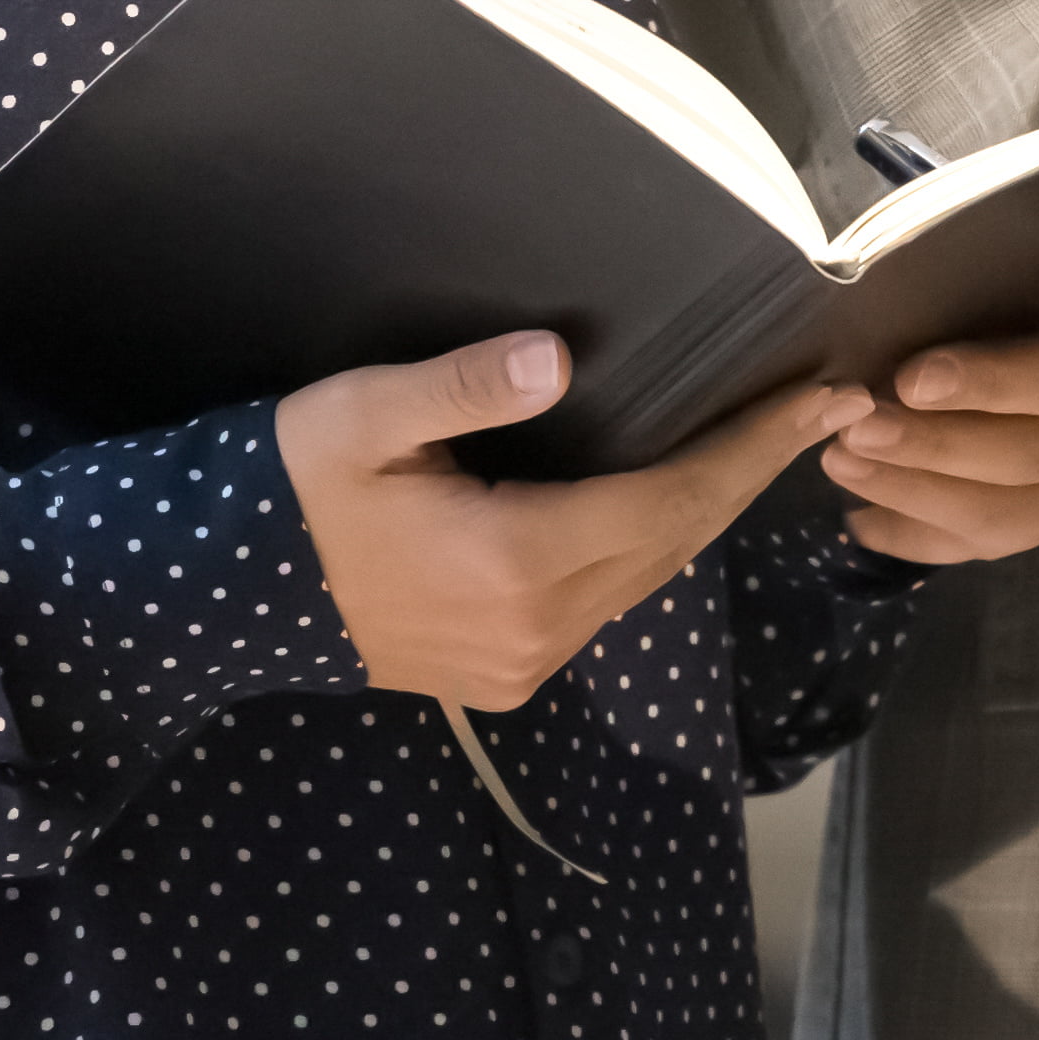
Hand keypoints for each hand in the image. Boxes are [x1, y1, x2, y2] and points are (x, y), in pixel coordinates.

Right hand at [277, 329, 847, 711]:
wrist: (216, 598)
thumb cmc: (291, 489)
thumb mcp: (361, 418)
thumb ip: (461, 387)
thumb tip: (553, 362)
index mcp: (516, 562)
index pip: (671, 498)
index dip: (751, 448)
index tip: (820, 399)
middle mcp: (537, 629)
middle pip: (676, 542)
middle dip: (750, 474)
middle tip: (822, 410)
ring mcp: (523, 664)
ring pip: (648, 578)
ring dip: (707, 512)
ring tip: (766, 446)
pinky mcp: (505, 677)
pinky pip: (609, 604)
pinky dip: (654, 548)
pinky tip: (678, 502)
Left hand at [818, 247, 1038, 571]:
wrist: (922, 382)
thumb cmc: (943, 310)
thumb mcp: (952, 273)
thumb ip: (952, 266)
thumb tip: (889, 278)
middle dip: (977, 393)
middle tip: (897, 387)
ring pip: (1020, 486)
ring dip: (925, 471)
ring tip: (844, 450)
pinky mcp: (1033, 518)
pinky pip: (979, 537)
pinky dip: (909, 526)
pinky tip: (855, 512)